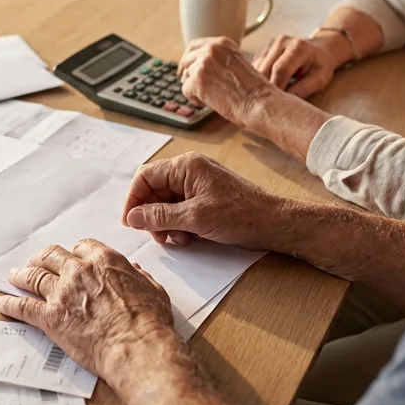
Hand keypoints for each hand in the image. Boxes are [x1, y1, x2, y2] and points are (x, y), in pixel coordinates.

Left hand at [0, 239, 181, 379]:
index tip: (72, 257)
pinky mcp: (50, 317)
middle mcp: (79, 271)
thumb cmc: (149, 322)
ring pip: (34, 277)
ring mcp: (62, 293)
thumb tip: (134, 270)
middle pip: (52, 256)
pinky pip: (23, 306)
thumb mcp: (153, 290)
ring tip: (14, 276)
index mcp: (105, 261)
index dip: (75, 252)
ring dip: (22, 275)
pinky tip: (2, 303)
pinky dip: (10, 304)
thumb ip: (139, 277)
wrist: (136, 347)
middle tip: (37, 262)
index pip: (82, 246)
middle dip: (43, 258)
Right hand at [121, 152, 289, 249]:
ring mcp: (198, 186)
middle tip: (159, 236)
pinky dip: (180, 225)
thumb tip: (133, 217)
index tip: (131, 222)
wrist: (274, 223)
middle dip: (153, 215)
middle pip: (155, 191)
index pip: (146, 176)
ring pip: (167, 203)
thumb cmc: (241, 214)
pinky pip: (181, 210)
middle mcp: (190, 172)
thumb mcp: (195, 218)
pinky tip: (191, 237)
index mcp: (186, 166)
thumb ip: (160, 216)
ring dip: (167, 223)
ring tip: (180, 238)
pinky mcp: (206, 200)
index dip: (134, 199)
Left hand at [177, 37, 279, 125]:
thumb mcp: (236, 62)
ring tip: (211, 97)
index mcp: (222, 43)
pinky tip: (208, 102)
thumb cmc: (252, 89)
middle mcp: (211, 49)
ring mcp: (203, 63)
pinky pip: (185, 90)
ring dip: (194, 88)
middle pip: (187, 60)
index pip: (194, 46)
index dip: (188, 58)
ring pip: (186, 76)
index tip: (185, 68)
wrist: (258, 101)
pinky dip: (195, 99)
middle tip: (192, 87)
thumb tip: (199, 66)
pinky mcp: (197, 80)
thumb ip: (219, 60)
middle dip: (187, 74)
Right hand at [252, 34, 342, 97]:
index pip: (280, 69)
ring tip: (265, 98)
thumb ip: (303, 89)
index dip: (276, 87)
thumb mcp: (319, 79)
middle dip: (264, 88)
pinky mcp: (264, 49)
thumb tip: (285, 100)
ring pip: (257, 68)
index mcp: (298, 47)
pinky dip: (257, 79)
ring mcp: (271, 44)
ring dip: (259, 84)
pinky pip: (255, 66)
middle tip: (267, 104)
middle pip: (265, 68)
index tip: (275, 104)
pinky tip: (263, 89)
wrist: (320, 48)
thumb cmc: (321, 65)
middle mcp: (281, 42)